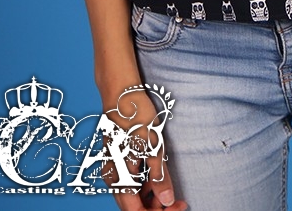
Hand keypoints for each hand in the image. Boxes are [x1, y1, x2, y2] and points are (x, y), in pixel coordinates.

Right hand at [99, 85, 187, 210]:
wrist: (120, 92)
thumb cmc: (136, 117)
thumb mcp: (153, 147)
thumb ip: (159, 177)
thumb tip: (166, 201)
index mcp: (119, 179)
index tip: (178, 206)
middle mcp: (113, 179)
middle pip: (134, 207)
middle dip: (156, 207)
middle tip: (178, 200)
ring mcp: (114, 169)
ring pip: (132, 195)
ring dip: (151, 197)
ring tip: (170, 189)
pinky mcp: (117, 160)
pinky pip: (130, 181)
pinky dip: (144, 185)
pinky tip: (158, 176)